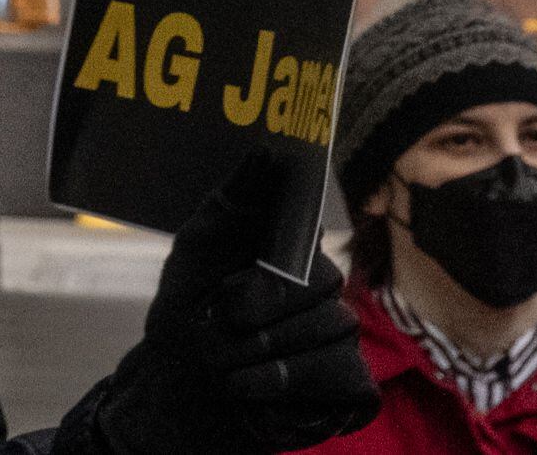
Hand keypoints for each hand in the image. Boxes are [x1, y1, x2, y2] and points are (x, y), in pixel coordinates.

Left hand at [63, 162, 376, 454]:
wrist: (183, 384)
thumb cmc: (193, 309)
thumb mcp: (197, 252)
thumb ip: (232, 204)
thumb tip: (268, 152)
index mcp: (293, 250)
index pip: (309, 229)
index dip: (283, 242)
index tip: (248, 259)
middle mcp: (327, 288)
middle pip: (319, 281)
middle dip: (256, 306)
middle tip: (219, 320)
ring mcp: (343, 335)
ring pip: (329, 328)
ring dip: (262, 349)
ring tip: (227, 360)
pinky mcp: (354, 383)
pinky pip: (340, 372)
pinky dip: (286, 381)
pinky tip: (252, 384)